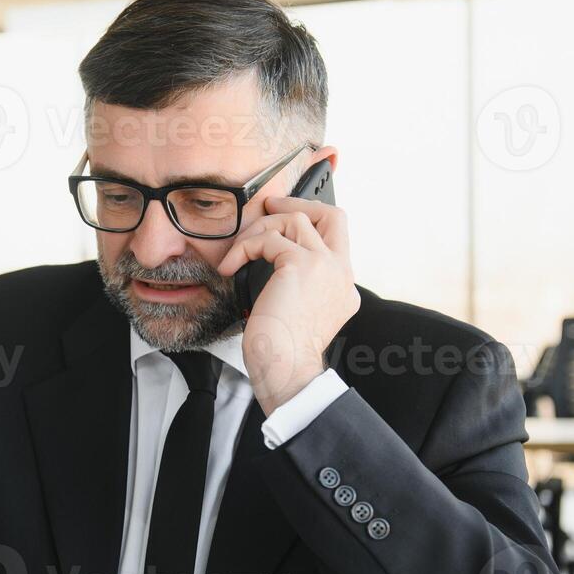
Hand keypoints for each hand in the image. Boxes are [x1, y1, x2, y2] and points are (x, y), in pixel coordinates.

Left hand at [218, 194, 359, 415]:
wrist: (288, 371)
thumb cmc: (285, 352)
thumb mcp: (300, 314)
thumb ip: (301, 288)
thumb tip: (273, 267)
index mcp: (344, 286)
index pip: (337, 237)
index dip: (311, 222)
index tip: (284, 222)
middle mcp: (341, 272)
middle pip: (332, 215)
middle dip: (298, 203)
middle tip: (268, 207)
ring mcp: (325, 265)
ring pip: (295, 219)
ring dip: (261, 229)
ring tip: (239, 251)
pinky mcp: (300, 265)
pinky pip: (268, 239)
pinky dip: (244, 248)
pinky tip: (230, 267)